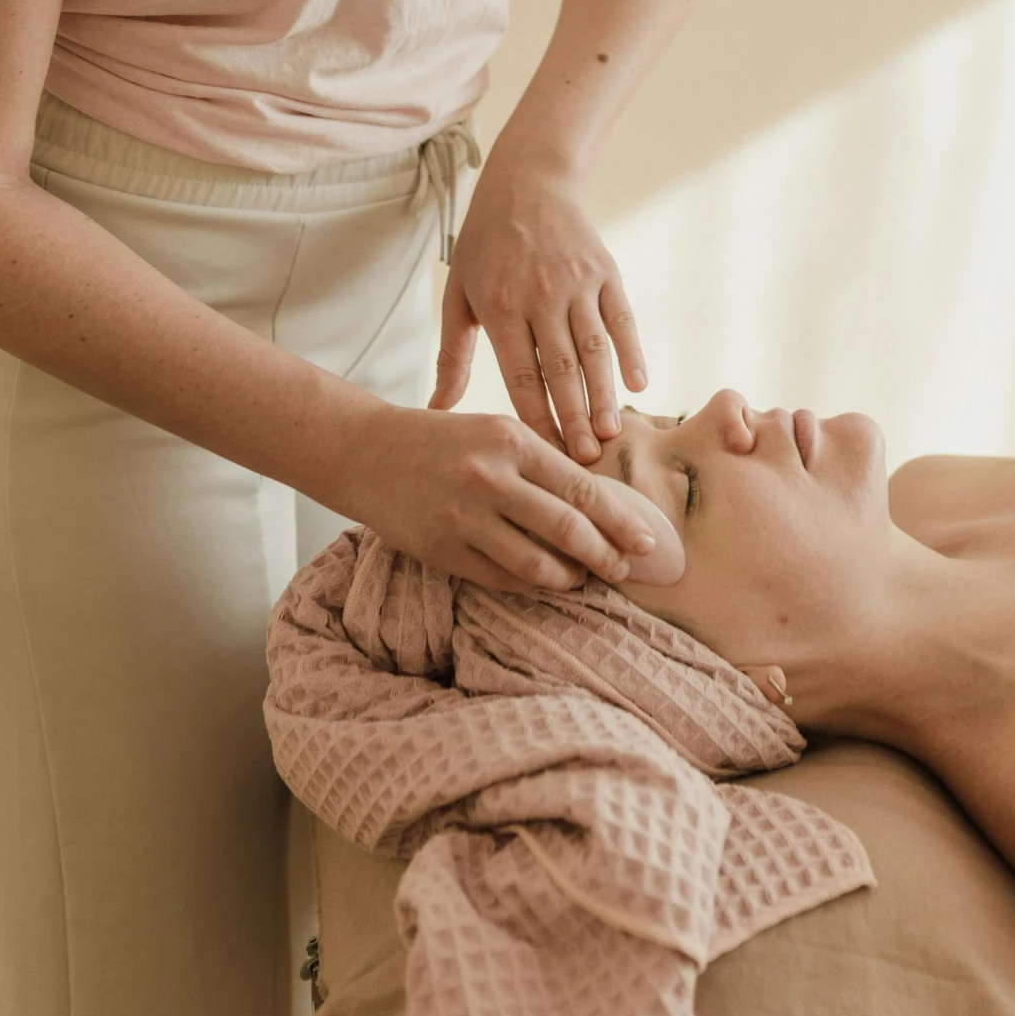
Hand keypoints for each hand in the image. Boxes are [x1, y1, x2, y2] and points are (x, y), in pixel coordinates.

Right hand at [343, 402, 657, 593]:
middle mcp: (491, 477)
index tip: (649, 541)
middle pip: (568, 528)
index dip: (621, 521)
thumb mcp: (495, 431)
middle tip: (625, 570)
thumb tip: (600, 502)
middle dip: (606, 555)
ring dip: (569, 577)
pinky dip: (530, 585)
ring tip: (584, 580)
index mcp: (512, 439)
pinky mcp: (441, 548)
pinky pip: (501, 577)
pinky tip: (545, 584)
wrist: (366, 450)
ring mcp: (464, 516)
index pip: (582, 488)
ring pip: (536, 562)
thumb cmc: (443, 440)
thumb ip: (542, 462)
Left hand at [430, 145, 646, 462]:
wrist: (528, 182)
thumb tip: (435, 411)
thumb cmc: (485, 246)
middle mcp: (541, 296)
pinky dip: (632, 352)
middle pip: (561, 369)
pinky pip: (622, 318)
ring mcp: (577, 283)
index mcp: (500, 307)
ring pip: (595, 349)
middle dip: (573, 418)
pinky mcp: (606, 271)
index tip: (544, 459)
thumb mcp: (458, 295)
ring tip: (610, 435)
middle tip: (584, 462)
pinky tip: (638, 385)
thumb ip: (452, 356)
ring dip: (604, 394)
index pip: (520, 376)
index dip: (535, 419)